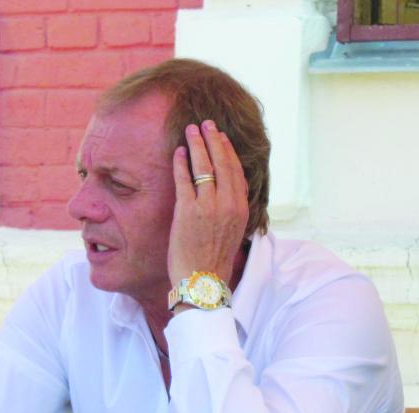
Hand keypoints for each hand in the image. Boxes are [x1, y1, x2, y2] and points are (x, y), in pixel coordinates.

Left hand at [168, 120, 248, 289]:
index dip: (227, 151)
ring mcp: (208, 207)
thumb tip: (232, 192)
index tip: (221, 137)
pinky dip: (181, 163)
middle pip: (222, 163)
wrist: (203, 282)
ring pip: (204, 167)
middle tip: (206, 123)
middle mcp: (227, 204)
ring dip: (197, 144)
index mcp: (240, 209)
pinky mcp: (187, 212)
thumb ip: (232, 210)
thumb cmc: (215, 260)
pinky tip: (178, 152)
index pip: (235, 171)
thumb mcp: (233, 232)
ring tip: (190, 130)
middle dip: (213, 139)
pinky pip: (184, 180)